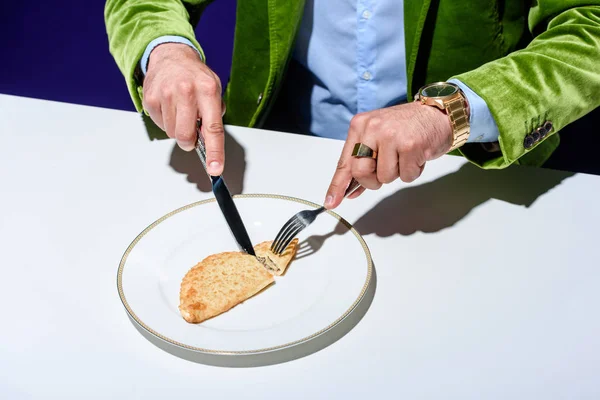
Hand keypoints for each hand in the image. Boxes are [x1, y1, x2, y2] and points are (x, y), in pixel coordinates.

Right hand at [142, 43, 225, 174]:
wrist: (170, 56)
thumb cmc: (195, 76)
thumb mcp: (214, 89)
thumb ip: (215, 114)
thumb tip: (210, 140)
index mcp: (208, 90)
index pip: (213, 128)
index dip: (214, 151)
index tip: (215, 168)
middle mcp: (186, 91)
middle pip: (186, 136)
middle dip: (189, 141)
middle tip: (191, 131)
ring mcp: (166, 94)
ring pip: (172, 134)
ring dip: (178, 129)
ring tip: (181, 111)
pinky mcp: (151, 99)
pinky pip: (160, 126)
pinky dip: (167, 122)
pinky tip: (170, 107)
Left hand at [324, 101, 454, 208]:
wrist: (438, 113)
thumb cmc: (407, 127)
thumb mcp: (378, 137)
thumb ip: (363, 162)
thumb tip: (350, 190)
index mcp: (360, 125)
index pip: (345, 161)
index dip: (337, 185)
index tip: (331, 202)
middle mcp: (373, 128)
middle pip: (361, 172)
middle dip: (372, 180)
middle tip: (386, 170)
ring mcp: (391, 136)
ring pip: (385, 177)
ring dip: (397, 173)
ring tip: (405, 155)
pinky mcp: (410, 146)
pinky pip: (405, 176)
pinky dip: (412, 171)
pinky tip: (416, 155)